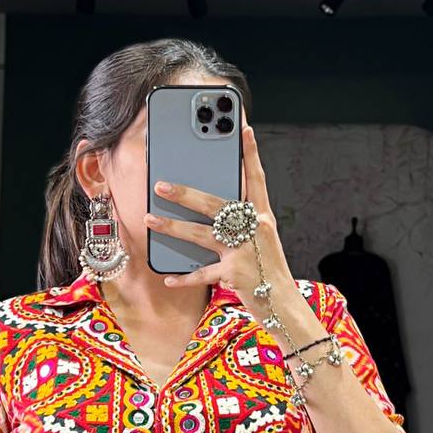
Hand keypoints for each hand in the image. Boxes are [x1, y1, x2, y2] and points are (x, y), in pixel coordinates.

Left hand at [143, 122, 296, 310]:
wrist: (283, 304)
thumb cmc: (267, 268)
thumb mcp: (261, 239)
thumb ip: (242, 221)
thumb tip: (213, 206)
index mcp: (262, 217)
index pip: (256, 179)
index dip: (250, 153)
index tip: (243, 128)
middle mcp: (255, 229)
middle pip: (216, 204)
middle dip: (185, 193)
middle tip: (160, 185)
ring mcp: (244, 251)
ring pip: (202, 234)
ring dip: (172, 227)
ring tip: (150, 219)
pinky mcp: (234, 274)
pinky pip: (202, 274)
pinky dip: (184, 278)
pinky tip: (168, 278)